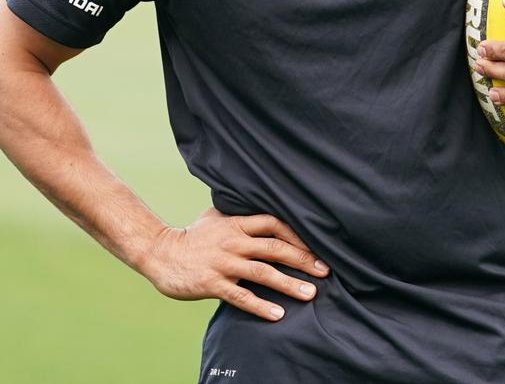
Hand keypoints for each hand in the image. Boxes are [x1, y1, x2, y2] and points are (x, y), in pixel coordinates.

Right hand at [141, 208, 328, 320]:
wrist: (160, 253)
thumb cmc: (192, 236)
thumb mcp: (216, 216)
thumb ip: (239, 215)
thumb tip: (263, 209)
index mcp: (236, 223)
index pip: (273, 222)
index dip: (296, 233)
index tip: (316, 244)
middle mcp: (233, 241)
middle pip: (274, 247)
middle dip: (302, 258)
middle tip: (325, 270)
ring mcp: (223, 262)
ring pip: (262, 272)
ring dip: (288, 283)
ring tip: (310, 294)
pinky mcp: (212, 283)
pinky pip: (241, 296)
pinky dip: (261, 305)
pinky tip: (278, 314)